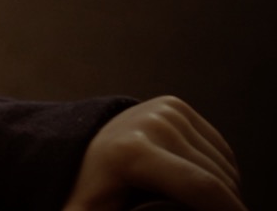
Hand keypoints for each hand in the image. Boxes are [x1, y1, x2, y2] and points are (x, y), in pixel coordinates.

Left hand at [63, 96, 245, 210]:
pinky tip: (198, 183)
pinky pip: (220, 149)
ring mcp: (164, 110)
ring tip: (197, 204)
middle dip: (225, 206)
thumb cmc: (90, 196)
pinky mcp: (174, 105)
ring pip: (224, 165)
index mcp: (131, 153)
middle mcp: (151, 123)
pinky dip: (221, 171)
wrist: (80, 155)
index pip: (202, 188)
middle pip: (218, 178)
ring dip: (225, 191)